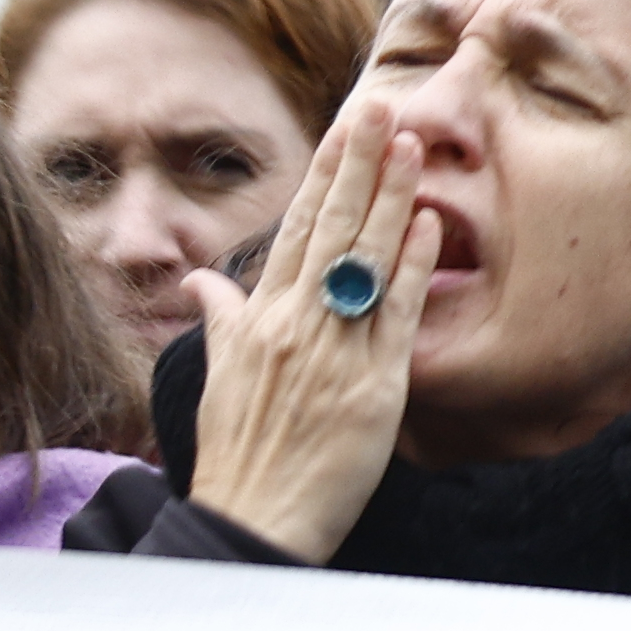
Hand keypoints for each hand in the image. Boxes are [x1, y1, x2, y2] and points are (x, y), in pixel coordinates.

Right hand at [177, 103, 435, 565]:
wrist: (252, 522)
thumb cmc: (237, 454)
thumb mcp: (217, 380)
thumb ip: (219, 322)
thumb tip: (200, 282)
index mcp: (258, 322)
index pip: (295, 231)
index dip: (323, 176)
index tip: (344, 128)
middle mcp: (294, 327)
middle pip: (331, 229)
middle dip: (359, 164)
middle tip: (383, 107)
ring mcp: (334, 353)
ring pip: (367, 260)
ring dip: (392, 199)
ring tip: (414, 145)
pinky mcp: (373, 387)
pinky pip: (398, 315)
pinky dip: (414, 267)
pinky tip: (430, 225)